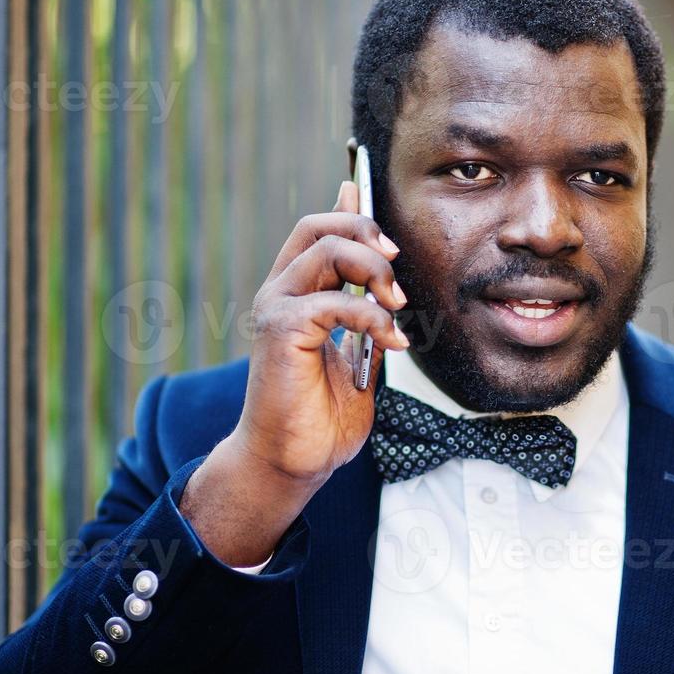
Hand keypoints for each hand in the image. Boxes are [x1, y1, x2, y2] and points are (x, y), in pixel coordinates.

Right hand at [182, 181, 407, 565]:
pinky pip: (333, 303)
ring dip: (373, 272)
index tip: (385, 223)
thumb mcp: (359, 353)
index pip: (318, 229)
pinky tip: (391, 341)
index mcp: (297, 292)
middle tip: (397, 265)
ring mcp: (275, 309)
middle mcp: (280, 292)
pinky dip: (371, 317)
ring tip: (397, 307)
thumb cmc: (323, 415)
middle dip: (364, 232)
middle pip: (318, 227)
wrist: (294, 461)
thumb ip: (368, 312)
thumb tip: (384, 280)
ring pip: (325, 253)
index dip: (350, 212)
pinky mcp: (279, 332)